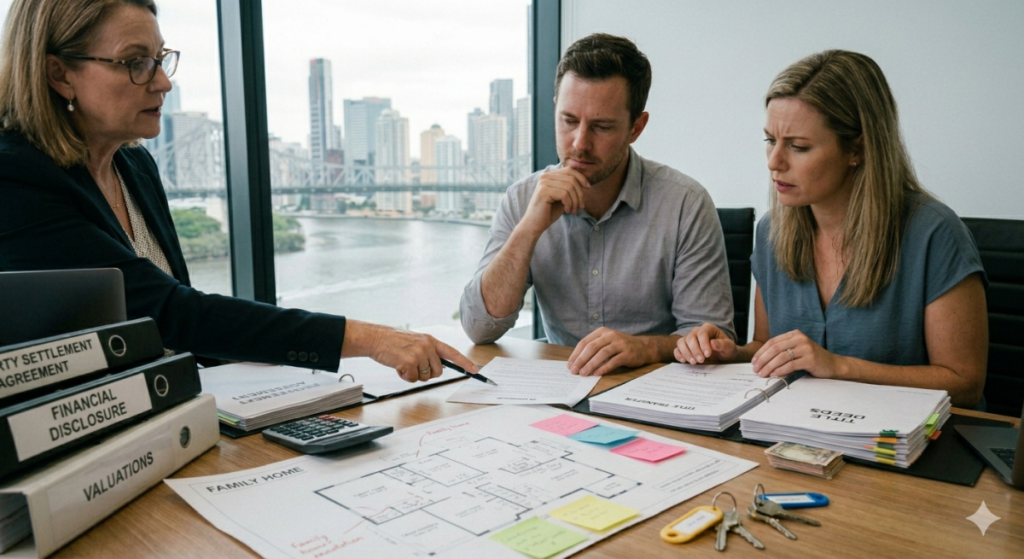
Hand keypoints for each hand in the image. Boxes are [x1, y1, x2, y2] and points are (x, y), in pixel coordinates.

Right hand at [364, 326, 478, 382]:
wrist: (375, 338)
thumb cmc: (393, 342)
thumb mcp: (416, 342)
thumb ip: (429, 352)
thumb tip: (438, 368)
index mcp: (431, 340)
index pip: (453, 353)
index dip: (465, 363)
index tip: (475, 370)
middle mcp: (427, 345)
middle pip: (438, 371)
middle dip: (427, 374)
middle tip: (413, 366)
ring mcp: (419, 353)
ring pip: (425, 377)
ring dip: (413, 375)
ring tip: (403, 364)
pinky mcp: (409, 361)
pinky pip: (413, 379)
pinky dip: (405, 377)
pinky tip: (398, 366)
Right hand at [520, 167, 589, 234]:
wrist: (534, 225)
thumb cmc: (549, 212)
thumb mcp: (562, 197)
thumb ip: (570, 188)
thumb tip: (585, 181)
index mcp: (549, 176)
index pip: (570, 170)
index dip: (581, 177)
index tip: (588, 188)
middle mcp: (545, 176)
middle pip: (571, 178)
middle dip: (579, 193)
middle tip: (580, 206)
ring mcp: (543, 183)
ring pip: (569, 187)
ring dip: (575, 201)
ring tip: (573, 210)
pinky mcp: (543, 191)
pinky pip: (564, 194)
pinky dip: (569, 204)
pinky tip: (567, 211)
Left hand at [567, 327, 649, 376]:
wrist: (644, 347)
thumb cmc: (621, 347)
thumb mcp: (607, 342)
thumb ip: (594, 349)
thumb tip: (577, 363)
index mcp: (602, 332)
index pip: (585, 342)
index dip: (576, 354)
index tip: (569, 365)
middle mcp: (610, 335)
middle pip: (592, 347)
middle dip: (581, 360)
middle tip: (574, 371)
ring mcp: (620, 344)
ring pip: (602, 353)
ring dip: (591, 364)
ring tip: (584, 373)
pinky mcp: (627, 353)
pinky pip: (614, 361)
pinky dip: (604, 367)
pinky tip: (597, 374)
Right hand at [674, 323, 737, 363]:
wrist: (723, 356)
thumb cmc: (726, 349)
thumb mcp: (729, 347)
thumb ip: (723, 344)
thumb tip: (713, 343)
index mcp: (708, 328)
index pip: (702, 333)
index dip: (703, 344)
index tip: (708, 355)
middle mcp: (697, 331)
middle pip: (690, 338)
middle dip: (695, 350)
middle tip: (701, 360)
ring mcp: (689, 339)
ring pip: (681, 342)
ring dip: (686, 353)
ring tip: (694, 362)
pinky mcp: (685, 347)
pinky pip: (677, 349)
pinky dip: (678, 355)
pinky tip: (684, 361)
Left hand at [751, 330, 839, 378]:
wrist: (832, 365)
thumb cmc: (811, 359)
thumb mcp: (796, 351)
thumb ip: (782, 351)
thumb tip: (761, 360)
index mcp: (794, 334)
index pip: (772, 342)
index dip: (761, 352)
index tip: (754, 361)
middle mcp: (800, 338)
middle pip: (775, 348)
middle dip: (763, 360)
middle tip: (756, 369)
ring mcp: (806, 348)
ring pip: (781, 356)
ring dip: (769, 366)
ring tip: (763, 374)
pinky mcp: (811, 359)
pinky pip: (791, 365)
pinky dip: (780, 370)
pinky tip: (774, 375)